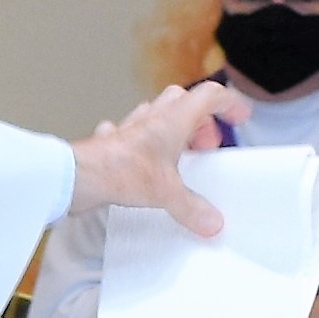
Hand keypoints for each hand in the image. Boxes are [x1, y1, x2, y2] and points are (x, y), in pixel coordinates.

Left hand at [67, 82, 235, 238]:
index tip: (240, 118)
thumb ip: (192, 208)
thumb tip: (212, 222)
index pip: (210, 95)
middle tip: (207, 146)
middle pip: (184, 101)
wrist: (78, 175)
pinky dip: (142, 145)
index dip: (229, 103)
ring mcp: (130, 128)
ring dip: (172, 129)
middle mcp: (153, 118)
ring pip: (157, 114)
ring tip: (180, 157)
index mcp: (173, 119)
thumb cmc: (121, 171)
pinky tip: (143, 163)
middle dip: (200, 121)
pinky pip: (132, 134)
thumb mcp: (167, 193)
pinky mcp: (113, 142)